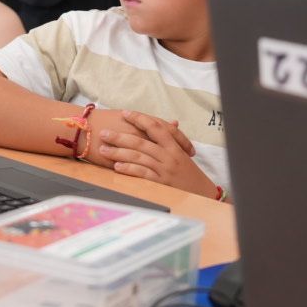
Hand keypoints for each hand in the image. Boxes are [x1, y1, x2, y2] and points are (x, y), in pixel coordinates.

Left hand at [94, 111, 216, 197]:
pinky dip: (129, 170)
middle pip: (141, 142)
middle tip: (103, 133)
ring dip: (118, 153)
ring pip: (138, 157)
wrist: (202, 193)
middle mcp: (168, 156)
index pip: (155, 127)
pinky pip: (142, 174)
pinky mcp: (161, 184)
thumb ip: (172, 139)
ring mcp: (164, 170)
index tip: (124, 113)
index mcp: (173, 146)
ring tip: (103, 150)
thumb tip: (170, 122)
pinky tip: (117, 167)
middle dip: (120, 137)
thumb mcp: (182, 153)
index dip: (139, 118)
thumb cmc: (189, 173)